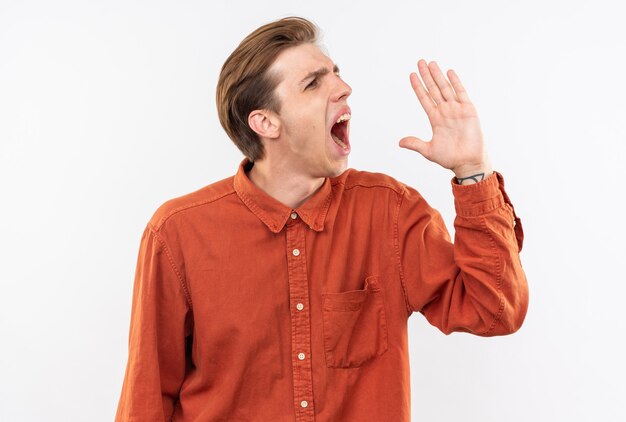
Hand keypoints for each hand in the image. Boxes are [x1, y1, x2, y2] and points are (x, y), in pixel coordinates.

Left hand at [399, 59, 491, 178]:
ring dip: (438, 75)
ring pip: (445, 88)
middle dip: (427, 76)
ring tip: (431, 63)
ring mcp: (456, 109)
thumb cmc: (450, 158)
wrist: (468, 162)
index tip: (411, 75)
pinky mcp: (468, 110)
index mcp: (435, 119)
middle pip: (433, 89)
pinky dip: (455, 82)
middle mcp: (445, 111)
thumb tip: (400, 142)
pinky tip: (449, 72)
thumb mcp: (429, 150)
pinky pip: (461, 93)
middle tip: (420, 61)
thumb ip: (415, 144)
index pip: (424, 98)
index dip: (418, 87)